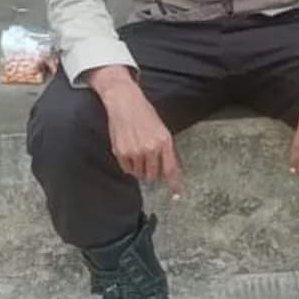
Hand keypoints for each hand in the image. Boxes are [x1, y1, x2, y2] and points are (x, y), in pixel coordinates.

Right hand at [88, 67, 182, 197]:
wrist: (125, 102)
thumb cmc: (144, 114)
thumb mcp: (161, 129)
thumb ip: (165, 149)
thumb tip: (167, 169)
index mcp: (164, 141)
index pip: (171, 168)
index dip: (174, 184)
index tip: (176, 196)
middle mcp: (151, 148)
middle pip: (153, 175)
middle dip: (152, 171)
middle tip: (148, 159)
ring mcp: (135, 152)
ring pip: (140, 174)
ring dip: (139, 168)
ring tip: (137, 150)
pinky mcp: (121, 153)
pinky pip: (127, 169)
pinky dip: (129, 165)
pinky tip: (129, 150)